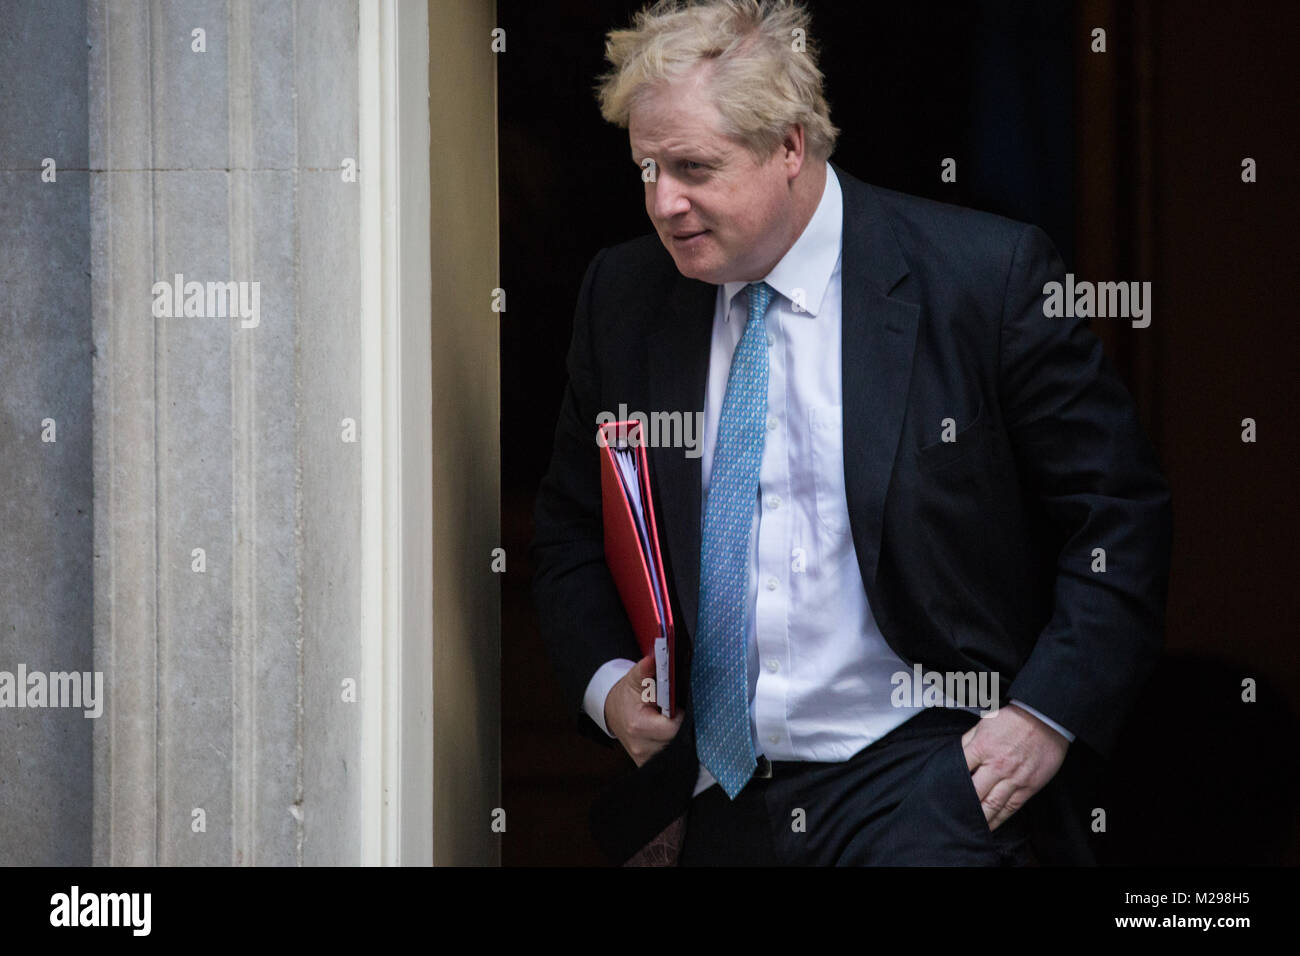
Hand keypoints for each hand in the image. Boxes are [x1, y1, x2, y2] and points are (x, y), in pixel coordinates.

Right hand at [604, 654, 684, 766]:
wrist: (613, 712)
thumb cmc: (626, 696)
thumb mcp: (634, 679)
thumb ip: (645, 669)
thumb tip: (655, 658)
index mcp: (638, 726)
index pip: (673, 728)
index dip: (680, 716)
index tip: (677, 706)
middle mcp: (642, 747)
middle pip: (677, 741)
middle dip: (681, 726)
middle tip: (675, 713)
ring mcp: (645, 759)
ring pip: (676, 751)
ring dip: (678, 737)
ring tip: (670, 722)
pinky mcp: (648, 764)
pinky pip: (670, 758)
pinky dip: (672, 745)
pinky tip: (668, 734)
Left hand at [959, 703, 1068, 830]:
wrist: (1046, 719)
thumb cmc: (1014, 720)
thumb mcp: (984, 724)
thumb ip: (968, 742)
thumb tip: (954, 756)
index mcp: (982, 748)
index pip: (959, 771)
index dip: (948, 785)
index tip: (941, 795)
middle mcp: (996, 766)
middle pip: (973, 793)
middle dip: (961, 806)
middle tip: (951, 817)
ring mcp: (1013, 778)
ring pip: (992, 806)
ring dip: (979, 819)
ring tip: (967, 828)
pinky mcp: (1029, 787)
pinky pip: (1011, 808)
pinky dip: (999, 819)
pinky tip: (991, 826)